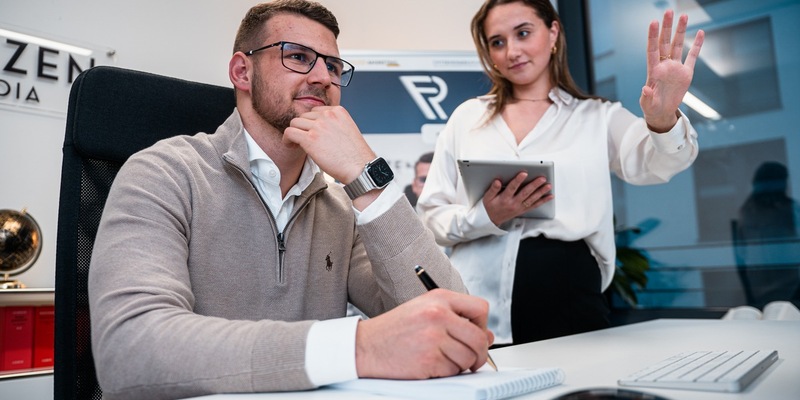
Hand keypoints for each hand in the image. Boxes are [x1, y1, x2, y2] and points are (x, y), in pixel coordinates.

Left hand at [283, 105, 374, 183]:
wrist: (360, 168)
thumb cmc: (355, 155)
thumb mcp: (347, 130)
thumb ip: (333, 124)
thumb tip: (317, 128)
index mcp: (338, 111)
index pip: (316, 111)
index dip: (312, 123)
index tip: (312, 133)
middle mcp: (328, 115)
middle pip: (304, 116)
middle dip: (303, 128)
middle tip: (304, 141)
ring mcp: (319, 126)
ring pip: (295, 123)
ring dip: (295, 133)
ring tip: (298, 144)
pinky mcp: (310, 139)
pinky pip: (289, 132)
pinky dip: (287, 139)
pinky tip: (292, 146)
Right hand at [355, 289, 493, 378]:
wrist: (365, 346)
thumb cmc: (394, 329)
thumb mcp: (424, 311)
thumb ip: (456, 319)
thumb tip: (488, 336)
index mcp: (439, 298)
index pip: (480, 308)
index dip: (483, 325)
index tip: (477, 334)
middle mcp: (438, 315)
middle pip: (479, 338)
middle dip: (480, 354)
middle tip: (473, 359)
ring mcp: (433, 337)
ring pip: (468, 358)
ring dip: (460, 365)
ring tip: (442, 359)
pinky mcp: (428, 359)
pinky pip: (452, 371)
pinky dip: (445, 373)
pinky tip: (430, 365)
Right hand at [482, 172, 552, 225]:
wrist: (492, 220)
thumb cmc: (490, 207)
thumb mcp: (487, 197)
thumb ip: (493, 189)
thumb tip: (497, 181)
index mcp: (504, 199)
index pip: (512, 188)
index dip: (518, 180)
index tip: (524, 173)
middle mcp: (513, 204)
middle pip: (525, 193)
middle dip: (534, 185)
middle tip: (541, 178)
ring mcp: (519, 207)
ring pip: (532, 199)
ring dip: (541, 192)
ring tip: (548, 186)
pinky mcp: (523, 210)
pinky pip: (534, 205)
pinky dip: (543, 201)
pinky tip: (549, 196)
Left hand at [640, 9, 704, 132]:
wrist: (662, 112)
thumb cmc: (651, 107)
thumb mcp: (647, 104)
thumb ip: (646, 96)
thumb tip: (645, 88)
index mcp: (653, 71)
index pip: (652, 49)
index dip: (652, 36)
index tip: (653, 22)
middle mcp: (664, 65)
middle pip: (665, 42)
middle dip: (667, 27)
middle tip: (669, 11)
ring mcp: (675, 67)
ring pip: (678, 45)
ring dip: (680, 31)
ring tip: (684, 15)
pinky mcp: (686, 73)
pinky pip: (692, 56)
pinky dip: (697, 45)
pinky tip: (700, 33)